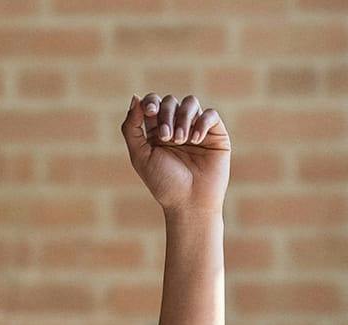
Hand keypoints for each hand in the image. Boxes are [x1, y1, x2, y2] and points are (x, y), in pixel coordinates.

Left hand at [121, 93, 228, 216]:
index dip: (151, 102)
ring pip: (190, 102)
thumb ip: (131, 128)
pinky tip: (196, 140)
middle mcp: (176, 127)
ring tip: (181, 140)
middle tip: (167, 137)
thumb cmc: (164, 183)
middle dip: (167, 115)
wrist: (190, 202)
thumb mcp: (140, 156)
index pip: (153, 103)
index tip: (150, 112)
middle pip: (170, 101)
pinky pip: (210, 114)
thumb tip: (135, 97)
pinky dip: (201, 122)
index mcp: (157, 131)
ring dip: (183, 117)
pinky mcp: (215, 134)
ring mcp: (196, 129)